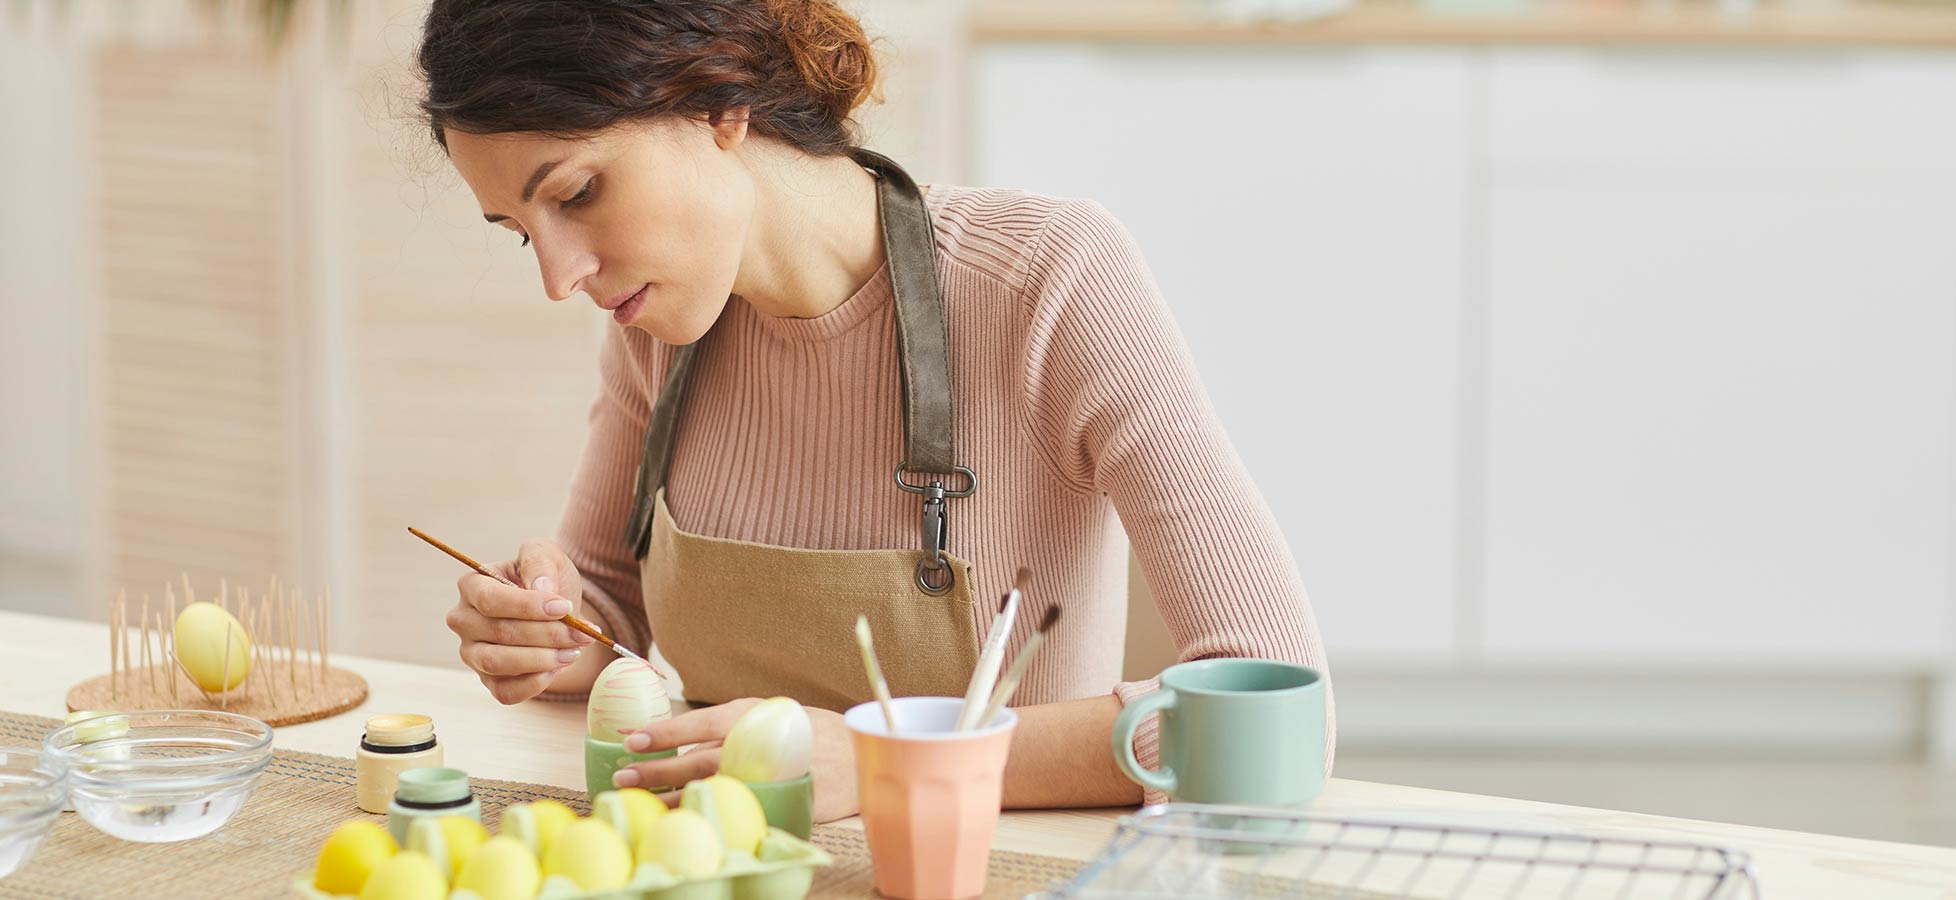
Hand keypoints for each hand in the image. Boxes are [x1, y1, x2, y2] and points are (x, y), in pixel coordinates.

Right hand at [446, 538, 595, 703]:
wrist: (557, 609)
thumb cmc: (545, 578)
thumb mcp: (545, 555)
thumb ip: (539, 562)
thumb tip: (541, 589)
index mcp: (471, 585)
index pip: (491, 600)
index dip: (528, 606)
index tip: (564, 608)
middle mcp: (464, 620)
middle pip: (499, 633)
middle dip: (546, 634)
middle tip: (582, 634)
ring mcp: (472, 653)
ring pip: (498, 663)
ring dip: (541, 659)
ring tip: (573, 650)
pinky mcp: (488, 680)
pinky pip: (505, 692)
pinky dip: (535, 683)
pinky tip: (558, 668)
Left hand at [611, 698, 860, 822]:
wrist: (857, 755)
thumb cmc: (807, 732)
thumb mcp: (770, 714)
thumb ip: (732, 727)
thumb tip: (681, 742)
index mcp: (755, 714)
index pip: (704, 720)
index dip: (667, 731)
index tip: (632, 738)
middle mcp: (760, 742)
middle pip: (701, 758)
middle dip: (658, 769)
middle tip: (622, 778)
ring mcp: (770, 776)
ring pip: (713, 787)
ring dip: (674, 796)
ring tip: (643, 803)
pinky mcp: (780, 803)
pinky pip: (736, 810)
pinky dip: (710, 814)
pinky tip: (689, 820)